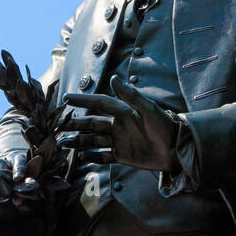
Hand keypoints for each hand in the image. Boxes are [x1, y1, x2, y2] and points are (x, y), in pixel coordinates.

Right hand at [0, 151, 28, 196]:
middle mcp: (3, 162)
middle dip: (2, 180)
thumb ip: (25, 192)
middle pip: (0, 167)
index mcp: (18, 159)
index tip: (18, 178)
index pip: (19, 160)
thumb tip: (18, 200)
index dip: (18, 169)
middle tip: (6, 194)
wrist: (10, 181)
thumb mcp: (27, 187)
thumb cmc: (23, 185)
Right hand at [58, 74, 180, 171]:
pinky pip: (103, 156)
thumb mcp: (149, 109)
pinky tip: (81, 157)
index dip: (83, 100)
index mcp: (123, 111)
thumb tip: (114, 78)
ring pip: (93, 140)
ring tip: (64, 143)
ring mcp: (119, 141)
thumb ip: (131, 95)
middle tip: (58, 126)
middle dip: (75, 124)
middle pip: (91, 123)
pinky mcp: (122, 155)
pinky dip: (91, 156)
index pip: (99, 103)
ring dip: (79, 141)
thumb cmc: (165, 126)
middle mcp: (118, 125)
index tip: (66, 98)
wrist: (177, 150)